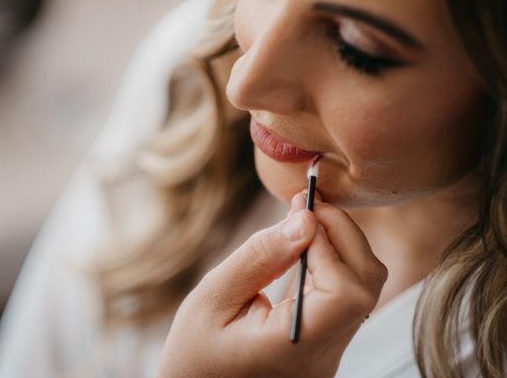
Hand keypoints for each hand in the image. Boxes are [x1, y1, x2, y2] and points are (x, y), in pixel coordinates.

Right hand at [155, 191, 387, 377]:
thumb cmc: (194, 352)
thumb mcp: (212, 298)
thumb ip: (260, 257)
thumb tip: (305, 219)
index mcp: (296, 348)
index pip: (346, 291)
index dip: (330, 241)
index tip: (302, 210)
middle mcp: (323, 356)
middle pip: (366, 285)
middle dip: (344, 234)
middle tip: (308, 205)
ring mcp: (327, 354)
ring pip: (362, 289)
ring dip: (340, 245)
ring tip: (304, 220)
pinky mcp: (323, 345)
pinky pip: (344, 297)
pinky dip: (332, 262)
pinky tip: (305, 245)